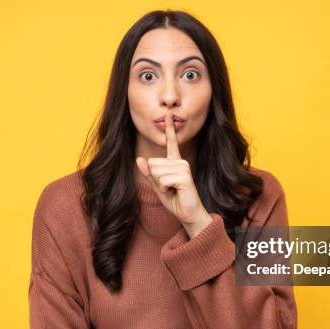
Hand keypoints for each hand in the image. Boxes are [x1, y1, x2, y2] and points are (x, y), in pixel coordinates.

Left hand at [136, 112, 212, 238]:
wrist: (188, 214)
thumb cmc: (175, 201)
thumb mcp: (158, 187)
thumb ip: (149, 174)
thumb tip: (140, 159)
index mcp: (174, 162)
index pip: (171, 143)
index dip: (169, 128)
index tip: (169, 114)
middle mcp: (181, 161)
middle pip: (153, 163)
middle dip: (155, 179)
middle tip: (169, 188)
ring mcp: (184, 167)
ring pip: (156, 171)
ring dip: (160, 185)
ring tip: (173, 190)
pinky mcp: (185, 176)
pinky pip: (163, 180)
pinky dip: (165, 189)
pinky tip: (176, 192)